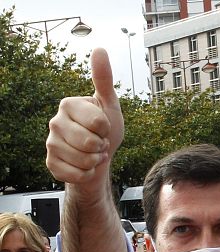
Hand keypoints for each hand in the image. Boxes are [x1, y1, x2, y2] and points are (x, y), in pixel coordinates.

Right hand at [45, 49, 123, 196]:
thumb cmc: (105, 130)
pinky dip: (86, 174)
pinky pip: (74, 174)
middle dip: (102, 147)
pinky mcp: (51, 163)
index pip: (98, 123)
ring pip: (82, 160)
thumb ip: (103, 79)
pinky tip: (85, 167)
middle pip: (89, 143)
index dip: (107, 129)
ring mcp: (51, 143)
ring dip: (95, 162)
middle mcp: (55, 121)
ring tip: (93, 155)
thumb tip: (99, 49)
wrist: (98, 158)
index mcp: (68, 104)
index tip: (104, 128)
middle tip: (100, 143)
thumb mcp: (109, 105)